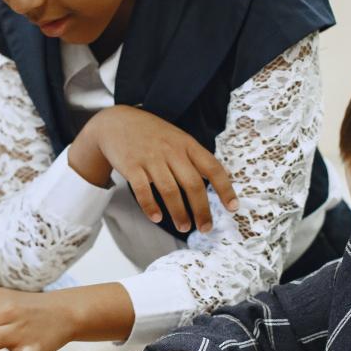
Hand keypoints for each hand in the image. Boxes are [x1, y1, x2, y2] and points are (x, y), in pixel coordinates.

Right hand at [69, 106, 237, 233]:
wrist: (117, 121)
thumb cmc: (153, 135)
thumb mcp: (177, 138)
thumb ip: (194, 158)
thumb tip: (216, 184)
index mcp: (187, 144)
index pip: (212, 167)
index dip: (225, 189)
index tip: (232, 207)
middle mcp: (171, 151)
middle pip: (192, 184)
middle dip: (201, 210)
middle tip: (205, 228)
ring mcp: (151, 158)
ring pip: (169, 190)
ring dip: (179, 213)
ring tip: (184, 227)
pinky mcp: (131, 165)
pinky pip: (142, 190)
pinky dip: (150, 207)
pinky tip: (156, 218)